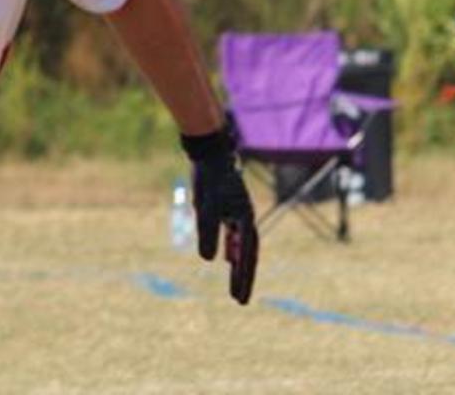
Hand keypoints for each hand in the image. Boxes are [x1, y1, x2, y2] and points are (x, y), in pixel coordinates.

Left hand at [181, 125, 257, 304]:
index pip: (247, 255)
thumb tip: (210, 260)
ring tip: (236, 288)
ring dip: (239, 267)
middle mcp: (246, 219)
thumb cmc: (209, 179)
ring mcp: (239, 215)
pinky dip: (232, 250)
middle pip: (249, 255)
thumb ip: (208, 233)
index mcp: (245, 219)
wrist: (209, 153)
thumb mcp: (205, 207)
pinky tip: (227, 260)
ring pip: (243, 247)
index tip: (240, 298)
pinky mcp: (230, 210)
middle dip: (245, 278)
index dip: (244, 277)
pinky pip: (235, 236)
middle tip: (241, 301)